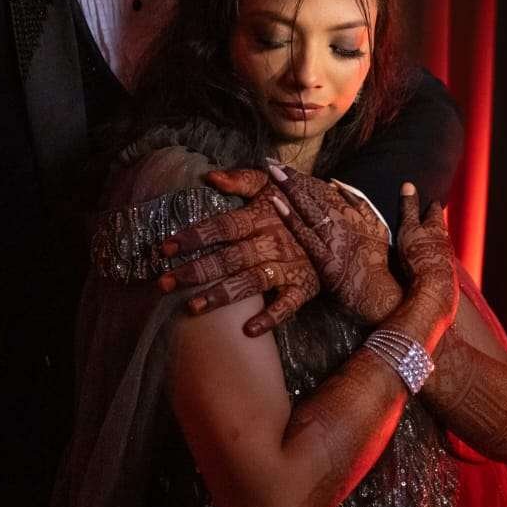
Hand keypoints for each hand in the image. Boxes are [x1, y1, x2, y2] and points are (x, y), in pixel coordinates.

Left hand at [157, 183, 318, 335]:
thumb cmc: (297, 200)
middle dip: (196, 271)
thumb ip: (242, 179)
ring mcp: (290, 266)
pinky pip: (287, 306)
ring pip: (251, 283)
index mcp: (261, 217)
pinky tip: (248, 330)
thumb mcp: (272, 183)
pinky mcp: (305, 287)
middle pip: (230, 258)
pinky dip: (271, 318)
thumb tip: (210, 176)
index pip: (222, 226)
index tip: (165, 246)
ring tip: (192, 308)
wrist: (343, 221)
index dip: (194, 235)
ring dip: (222, 296)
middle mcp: (273, 242)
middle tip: (164, 282)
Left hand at [250, 164, 400, 324]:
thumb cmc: (376, 260)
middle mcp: (342, 222)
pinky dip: (290, 218)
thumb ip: (360, 202)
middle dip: (293, 178)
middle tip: (273, 163)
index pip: (323, 189)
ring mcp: (333, 239)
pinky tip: (277, 204)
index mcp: (352, 213)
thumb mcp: (377, 226)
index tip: (284, 165)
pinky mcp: (325, 258)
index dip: (302, 177)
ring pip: (308, 209)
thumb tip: (336, 182)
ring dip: (290, 190)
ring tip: (274, 174)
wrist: (378, 292)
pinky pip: (304, 234)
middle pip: (313, 195)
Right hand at [397, 183, 457, 315]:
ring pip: (441, 245)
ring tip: (426, 239)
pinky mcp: (444, 274)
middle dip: (434, 222)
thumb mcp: (409, 229)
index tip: (431, 199)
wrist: (433, 291)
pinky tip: (427, 263)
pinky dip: (433, 257)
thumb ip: (408, 209)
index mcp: (436, 227)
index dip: (432, 204)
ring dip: (435, 240)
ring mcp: (446, 258)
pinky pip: (438, 260)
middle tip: (429, 216)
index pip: (435, 211)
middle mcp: (445, 241)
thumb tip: (408, 185)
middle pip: (440, 228)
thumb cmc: (419, 255)